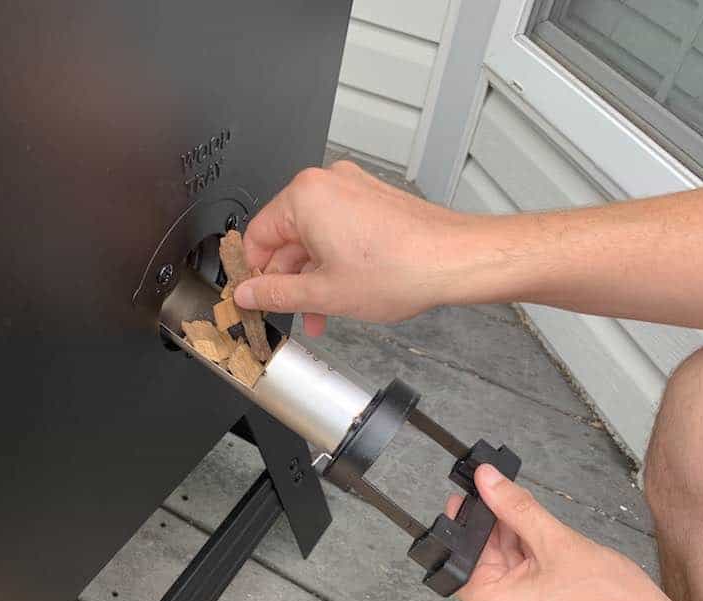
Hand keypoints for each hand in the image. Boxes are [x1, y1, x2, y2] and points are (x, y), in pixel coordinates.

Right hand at [234, 161, 509, 335]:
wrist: (454, 260)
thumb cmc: (400, 268)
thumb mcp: (323, 293)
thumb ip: (276, 294)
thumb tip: (248, 294)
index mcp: (305, 196)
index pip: (256, 236)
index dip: (253, 274)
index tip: (255, 297)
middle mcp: (328, 184)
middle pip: (286, 237)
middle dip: (288, 280)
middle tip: (290, 312)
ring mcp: (353, 190)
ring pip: (314, 238)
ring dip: (313, 277)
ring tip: (320, 314)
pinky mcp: (373, 201)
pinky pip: (338, 232)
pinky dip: (334, 262)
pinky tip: (341, 293)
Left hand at [454, 465, 678, 600]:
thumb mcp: (557, 541)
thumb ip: (515, 507)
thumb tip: (488, 482)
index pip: (462, 556)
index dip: (467, 521)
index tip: (471, 495)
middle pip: (483, 564)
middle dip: (496, 530)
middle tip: (510, 500)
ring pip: (504, 574)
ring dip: (516, 545)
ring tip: (541, 527)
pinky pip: (520, 589)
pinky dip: (528, 565)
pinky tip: (547, 546)